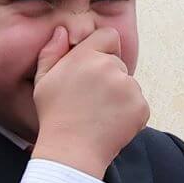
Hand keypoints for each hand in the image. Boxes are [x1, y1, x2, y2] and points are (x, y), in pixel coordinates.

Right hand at [30, 26, 148, 178]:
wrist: (71, 151)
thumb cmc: (54, 115)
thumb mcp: (42, 81)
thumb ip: (52, 52)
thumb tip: (62, 31)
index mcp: (86, 57)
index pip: (109, 36)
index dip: (102, 48)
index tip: (93, 65)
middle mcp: (110, 67)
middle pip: (117, 62)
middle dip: (107, 75)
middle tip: (89, 98)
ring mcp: (128, 87)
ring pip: (128, 84)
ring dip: (118, 95)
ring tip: (98, 113)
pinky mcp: (141, 107)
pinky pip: (137, 103)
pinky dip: (128, 112)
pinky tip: (109, 123)